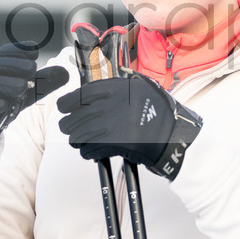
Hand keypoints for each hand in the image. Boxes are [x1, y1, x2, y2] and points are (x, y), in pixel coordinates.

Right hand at [0, 42, 68, 156]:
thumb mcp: (21, 92)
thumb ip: (40, 83)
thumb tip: (65, 73)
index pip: (4, 52)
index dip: (18, 49)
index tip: (34, 52)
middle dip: (14, 65)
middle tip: (32, 70)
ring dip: (5, 83)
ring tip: (22, 88)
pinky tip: (4, 105)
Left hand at [56, 75, 201, 179]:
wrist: (176, 136)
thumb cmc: (158, 112)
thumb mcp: (141, 88)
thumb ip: (117, 86)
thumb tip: (92, 91)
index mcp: (118, 89)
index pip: (81, 95)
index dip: (68, 102)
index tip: (63, 107)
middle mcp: (113, 105)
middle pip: (76, 117)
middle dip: (68, 124)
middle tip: (68, 128)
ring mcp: (114, 126)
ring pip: (80, 135)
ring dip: (76, 139)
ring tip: (77, 141)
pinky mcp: (116, 145)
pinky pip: (90, 149)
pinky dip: (87, 152)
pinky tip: (89, 152)